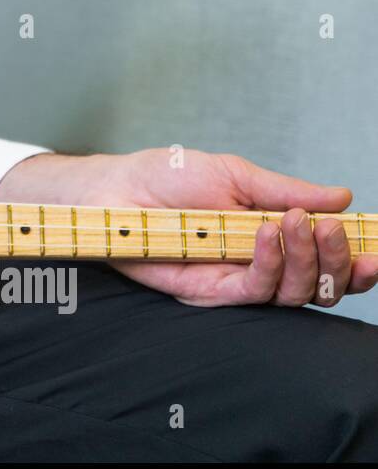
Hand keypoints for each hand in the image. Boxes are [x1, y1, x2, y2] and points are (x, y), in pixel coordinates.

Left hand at [0, 148, 377, 307]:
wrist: (117, 189)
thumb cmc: (168, 179)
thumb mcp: (235, 174)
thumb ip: (285, 191)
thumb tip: (343, 197)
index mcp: (273, 235)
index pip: (326, 257)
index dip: (358, 257)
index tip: (375, 245)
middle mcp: (261, 264)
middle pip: (321, 284)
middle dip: (339, 260)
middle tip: (335, 229)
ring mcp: (236, 281)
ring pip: (293, 293)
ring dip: (307, 259)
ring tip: (298, 224)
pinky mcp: (208, 294)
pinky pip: (253, 291)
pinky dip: (268, 264)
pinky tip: (267, 234)